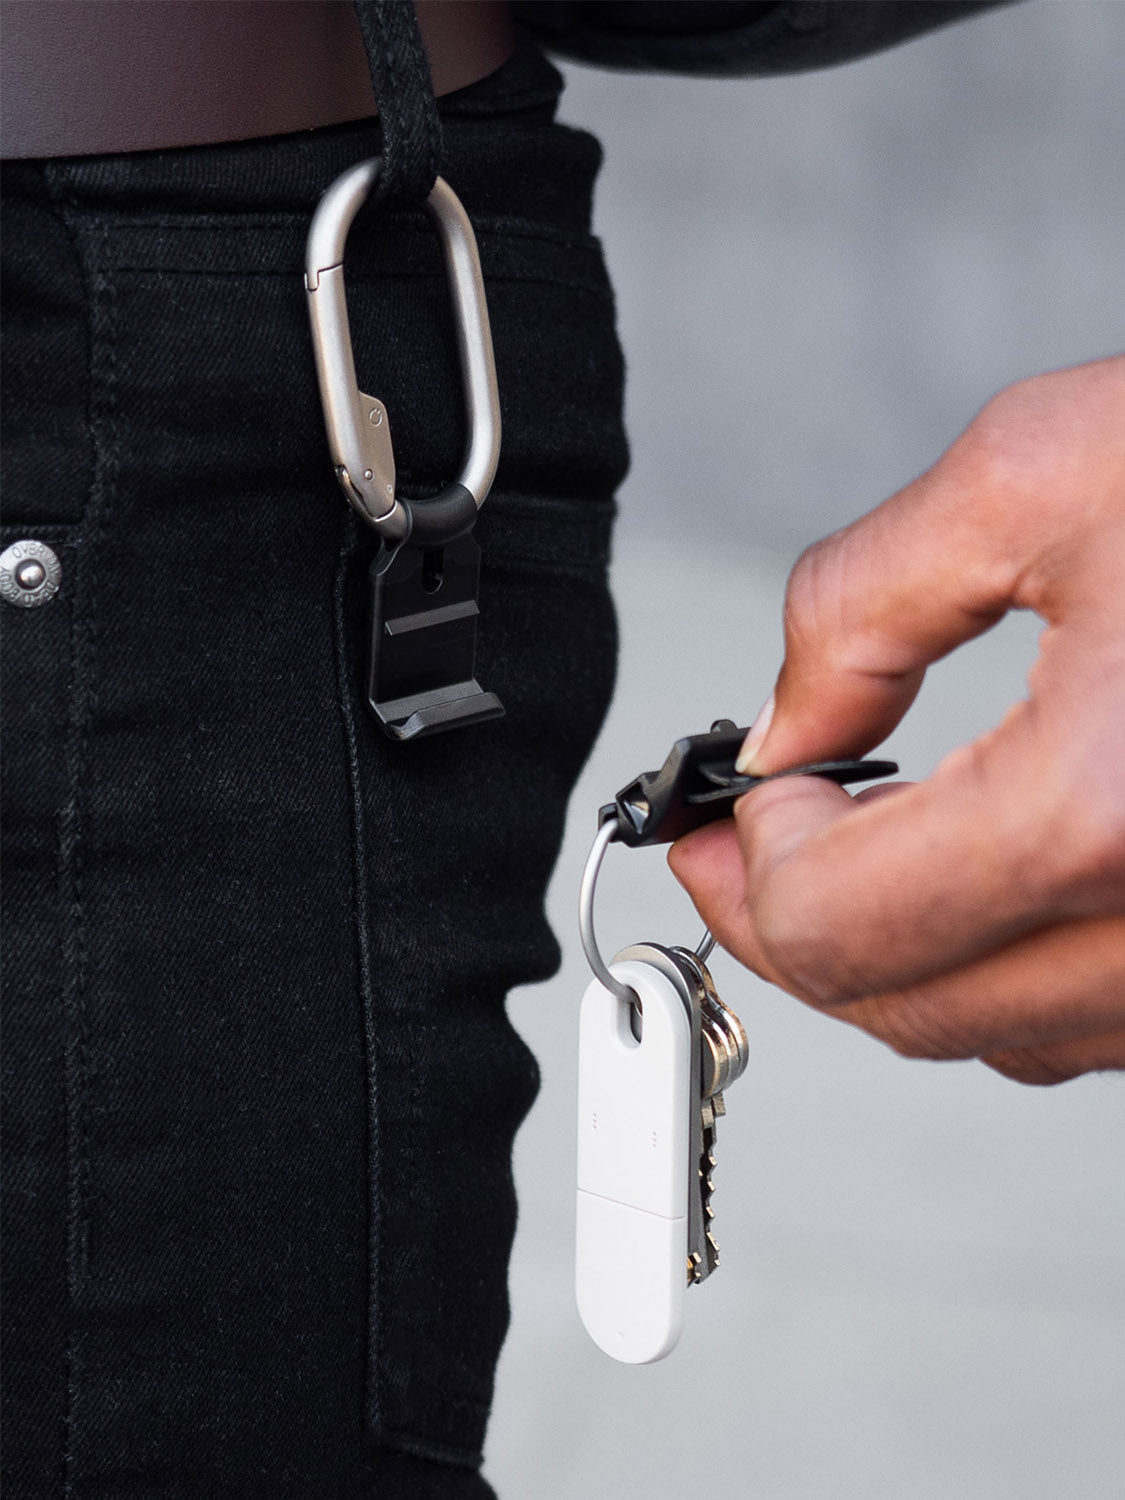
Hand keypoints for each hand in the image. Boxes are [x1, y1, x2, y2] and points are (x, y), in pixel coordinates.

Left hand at [670, 357, 1124, 1083]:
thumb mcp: (1040, 471)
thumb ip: (866, 608)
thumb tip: (786, 727)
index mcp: (1108, 813)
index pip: (838, 924)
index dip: (750, 863)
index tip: (730, 801)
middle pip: (904, 1007)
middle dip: (794, 924)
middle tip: (743, 844)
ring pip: (1000, 1032)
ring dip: (899, 949)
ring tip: (856, 842)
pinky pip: (1096, 1016)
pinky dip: (1005, 957)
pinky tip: (981, 865)